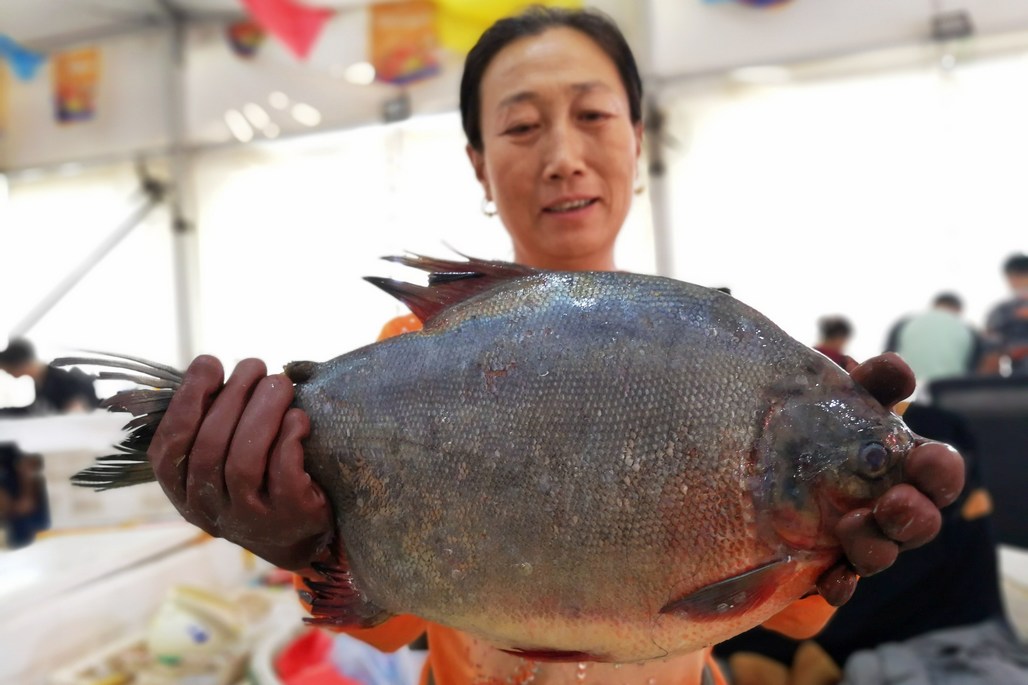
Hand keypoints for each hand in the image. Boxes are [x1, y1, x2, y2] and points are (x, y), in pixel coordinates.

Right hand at [149, 355, 333, 570]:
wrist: (300, 532)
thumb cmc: (258, 480)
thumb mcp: (221, 460)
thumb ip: (209, 422)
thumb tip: (207, 365)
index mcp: (182, 490)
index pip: (169, 447)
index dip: (186, 401)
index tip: (209, 364)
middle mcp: (208, 508)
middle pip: (209, 447)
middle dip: (232, 397)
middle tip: (254, 365)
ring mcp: (247, 517)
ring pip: (243, 460)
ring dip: (262, 412)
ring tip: (279, 383)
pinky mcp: (287, 517)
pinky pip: (282, 473)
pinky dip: (289, 438)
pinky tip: (298, 418)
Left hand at [816, 353, 965, 605]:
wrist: (756, 458)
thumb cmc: (813, 422)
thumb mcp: (837, 396)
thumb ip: (868, 383)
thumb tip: (896, 369)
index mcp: (901, 462)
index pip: (939, 471)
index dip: (940, 469)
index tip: (924, 457)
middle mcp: (888, 503)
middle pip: (921, 520)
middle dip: (916, 514)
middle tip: (895, 501)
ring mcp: (857, 536)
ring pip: (882, 552)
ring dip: (875, 545)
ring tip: (850, 526)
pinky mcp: (824, 562)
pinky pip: (839, 582)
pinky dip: (838, 584)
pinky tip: (831, 581)